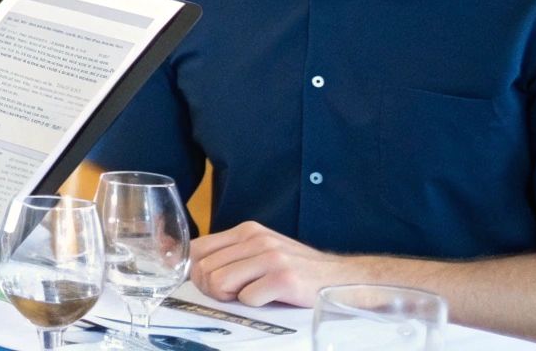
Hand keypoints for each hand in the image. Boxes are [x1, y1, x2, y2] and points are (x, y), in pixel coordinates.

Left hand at [191, 221, 349, 306]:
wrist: (343, 278)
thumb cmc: (298, 270)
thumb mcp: (262, 251)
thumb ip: (232, 255)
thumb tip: (193, 267)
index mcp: (247, 231)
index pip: (197, 248)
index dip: (195, 271)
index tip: (208, 284)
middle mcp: (257, 239)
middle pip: (204, 269)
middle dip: (212, 289)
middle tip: (233, 295)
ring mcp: (271, 257)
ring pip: (219, 283)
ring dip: (231, 297)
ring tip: (252, 295)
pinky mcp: (284, 279)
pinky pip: (247, 299)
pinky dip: (255, 305)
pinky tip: (271, 299)